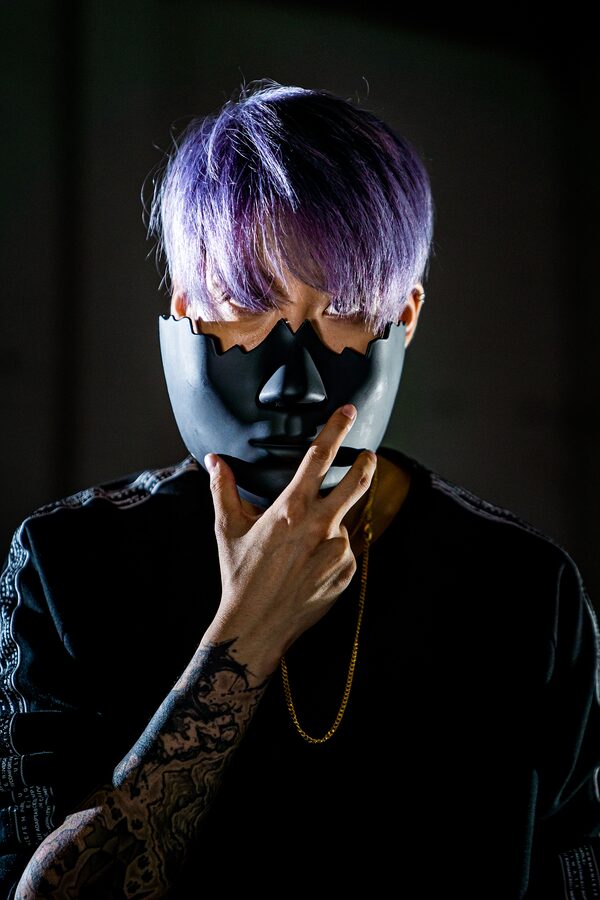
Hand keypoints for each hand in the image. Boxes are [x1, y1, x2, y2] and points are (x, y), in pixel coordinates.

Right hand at [202, 404, 376, 678]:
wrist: (258, 625)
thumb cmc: (239, 576)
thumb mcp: (228, 529)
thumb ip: (223, 489)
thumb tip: (214, 459)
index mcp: (291, 509)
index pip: (319, 458)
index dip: (336, 430)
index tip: (348, 412)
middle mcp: (320, 525)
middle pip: (357, 483)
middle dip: (367, 463)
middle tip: (369, 455)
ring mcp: (338, 550)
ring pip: (342, 522)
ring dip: (329, 525)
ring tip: (301, 549)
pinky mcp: (348, 572)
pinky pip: (344, 551)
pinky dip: (330, 552)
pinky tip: (307, 568)